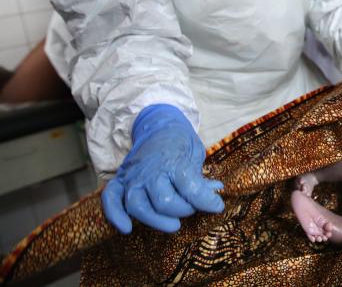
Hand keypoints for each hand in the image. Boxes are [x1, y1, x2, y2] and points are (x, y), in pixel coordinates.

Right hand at [102, 104, 224, 233]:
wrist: (158, 126)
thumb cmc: (180, 143)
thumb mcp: (196, 154)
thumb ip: (200, 177)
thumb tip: (214, 191)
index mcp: (173, 161)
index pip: (190, 187)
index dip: (207, 201)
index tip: (218, 206)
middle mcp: (150, 170)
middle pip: (164, 201)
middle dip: (182, 210)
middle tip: (191, 208)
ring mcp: (132, 177)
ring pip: (138, 205)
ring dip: (155, 220)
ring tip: (174, 225)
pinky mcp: (119, 181)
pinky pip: (110, 199)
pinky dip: (115, 215)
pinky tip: (127, 228)